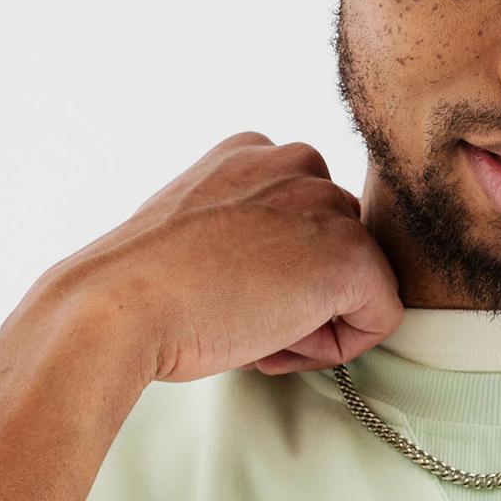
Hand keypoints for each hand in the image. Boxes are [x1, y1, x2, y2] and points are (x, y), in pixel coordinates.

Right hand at [35, 131, 405, 383]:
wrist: (119, 306)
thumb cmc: (139, 288)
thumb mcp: (194, 233)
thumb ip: (244, 231)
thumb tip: (282, 276)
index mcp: (252, 152)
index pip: (301, 220)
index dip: (271, 273)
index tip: (225, 295)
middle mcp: (296, 162)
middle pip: (334, 248)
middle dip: (298, 294)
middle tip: (239, 320)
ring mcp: (326, 204)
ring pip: (357, 282)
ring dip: (313, 320)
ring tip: (251, 331)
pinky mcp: (352, 255)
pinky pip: (380, 316)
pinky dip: (338, 348)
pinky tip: (276, 346)